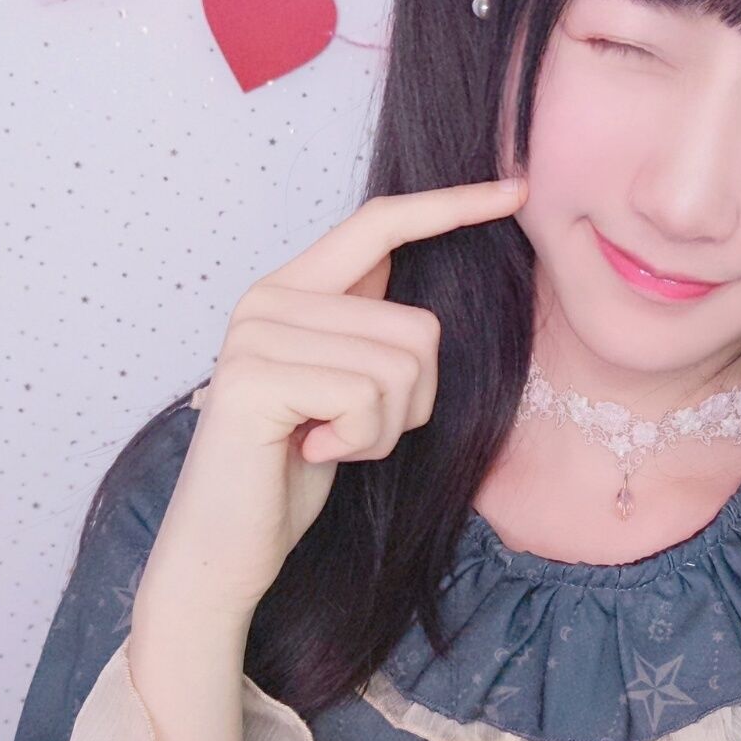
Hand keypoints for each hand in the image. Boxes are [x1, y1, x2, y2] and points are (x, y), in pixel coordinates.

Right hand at [140, 178, 528, 623]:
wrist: (224, 548)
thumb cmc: (292, 473)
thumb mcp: (346, 388)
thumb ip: (370, 328)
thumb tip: (424, 294)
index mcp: (293, 289)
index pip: (381, 223)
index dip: (452, 206)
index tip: (516, 191)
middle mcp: (269, 297)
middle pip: (418, 328)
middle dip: (411, 400)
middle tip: (347, 432)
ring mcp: (256, 333)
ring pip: (401, 366)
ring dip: (384, 427)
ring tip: (327, 442)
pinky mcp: (256, 377)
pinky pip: (367, 397)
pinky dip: (359, 441)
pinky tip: (312, 452)